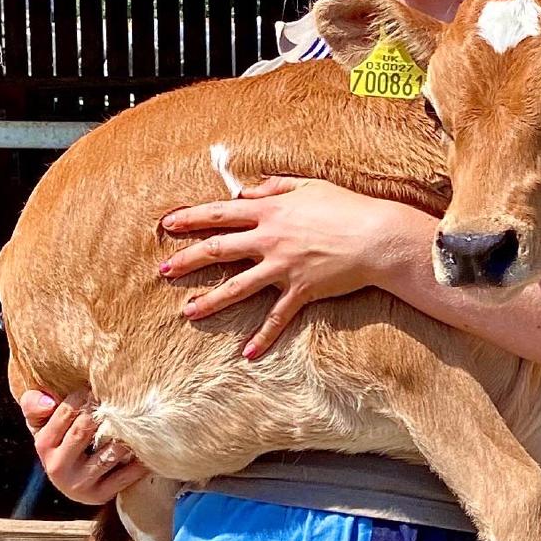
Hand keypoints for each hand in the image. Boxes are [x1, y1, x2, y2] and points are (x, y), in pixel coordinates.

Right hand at [19, 390, 148, 504]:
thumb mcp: (43, 424)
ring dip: (125, 436)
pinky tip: (151, 448)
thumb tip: (47, 400)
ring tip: (139, 421)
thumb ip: (35, 405)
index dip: (86, 396)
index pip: (66, 413)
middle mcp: (57, 467)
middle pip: (85, 430)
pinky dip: (139, 461)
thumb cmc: (61, 441)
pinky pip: (126, 475)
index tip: (100, 388)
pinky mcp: (100, 495)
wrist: (72, 482)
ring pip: (109, 453)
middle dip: (104, 413)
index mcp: (43, 444)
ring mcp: (80, 483)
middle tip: (124, 400)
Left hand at [158, 177, 407, 357]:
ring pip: (238, 287)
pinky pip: (277, 318)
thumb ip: (274, 187)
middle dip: (187, 260)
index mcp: (270, 212)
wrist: (377, 237)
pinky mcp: (301, 291)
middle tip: (163, 271)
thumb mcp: (309, 186)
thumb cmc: (347, 207)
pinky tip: (247, 354)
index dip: (190, 218)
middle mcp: (270, 239)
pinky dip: (263, 337)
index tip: (167, 224)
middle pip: (218, 250)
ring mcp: (283, 267)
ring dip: (211, 301)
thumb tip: (246, 192)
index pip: (220, 213)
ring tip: (188, 312)